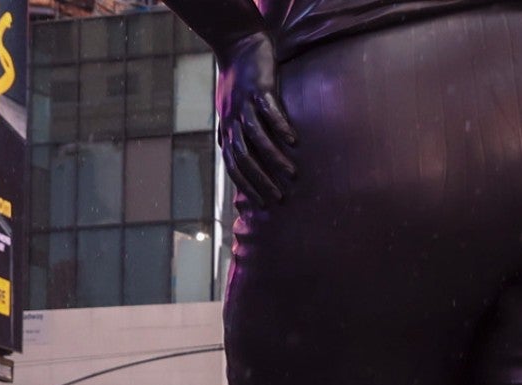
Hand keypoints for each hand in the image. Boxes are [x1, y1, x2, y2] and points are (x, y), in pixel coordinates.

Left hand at [215, 33, 297, 207]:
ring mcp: (245, 104)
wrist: (238, 44)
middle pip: (244, 157)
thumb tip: (233, 154)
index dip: (247, 185)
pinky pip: (269, 111)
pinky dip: (280, 126)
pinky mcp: (259, 89)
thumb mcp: (228, 110)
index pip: (233, 165)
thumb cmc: (237, 80)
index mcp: (227, 128)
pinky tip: (293, 140)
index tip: (263, 203)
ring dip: (273, 158)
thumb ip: (232, 133)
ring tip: (292, 174)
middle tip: (277, 198)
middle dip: (260, 180)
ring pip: (256, 138)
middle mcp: (233, 120)